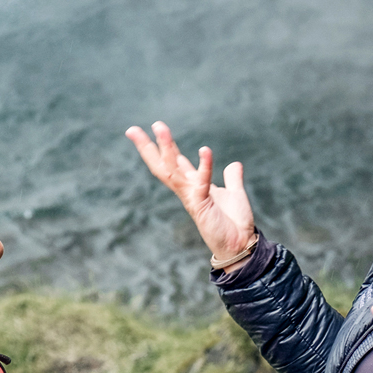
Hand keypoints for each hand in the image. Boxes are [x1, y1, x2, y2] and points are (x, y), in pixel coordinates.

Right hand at [125, 122, 255, 267]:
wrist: (240, 245)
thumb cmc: (234, 223)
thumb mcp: (234, 194)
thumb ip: (232, 178)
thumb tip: (235, 164)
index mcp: (193, 185)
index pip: (174, 161)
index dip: (164, 144)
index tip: (153, 127)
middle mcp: (188, 190)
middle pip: (163, 164)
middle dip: (147, 147)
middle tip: (131, 129)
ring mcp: (192, 197)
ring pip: (172, 170)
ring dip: (166, 148)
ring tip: (159, 128)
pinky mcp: (202, 205)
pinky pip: (201, 181)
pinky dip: (204, 165)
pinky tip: (205, 149)